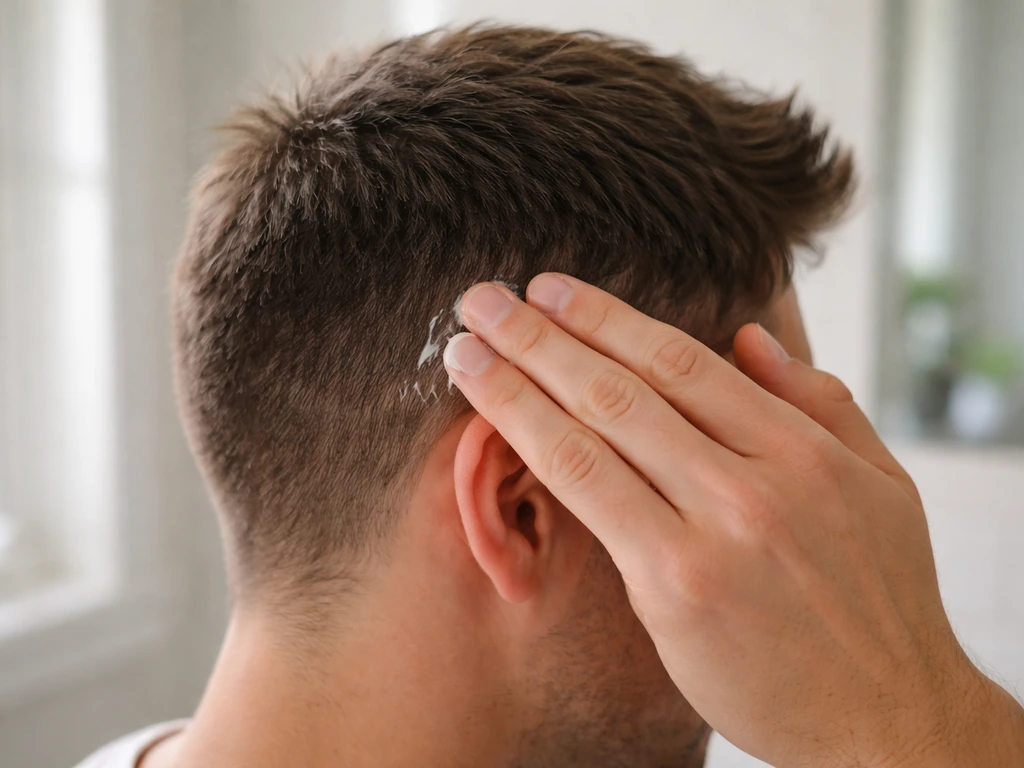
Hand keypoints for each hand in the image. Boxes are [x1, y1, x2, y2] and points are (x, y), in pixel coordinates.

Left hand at [443, 275, 1023, 767]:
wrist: (889, 719)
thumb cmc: (881, 600)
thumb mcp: (881, 484)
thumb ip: (819, 404)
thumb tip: (750, 337)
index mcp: (803, 449)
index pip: (682, 361)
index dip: (606, 318)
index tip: (552, 291)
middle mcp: (756, 481)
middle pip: (625, 386)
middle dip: (542, 335)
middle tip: (483, 300)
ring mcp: (712, 535)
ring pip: (595, 434)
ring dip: (519, 384)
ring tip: (465, 349)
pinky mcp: (674, 589)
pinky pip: (591, 498)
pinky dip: (537, 448)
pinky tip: (499, 422)